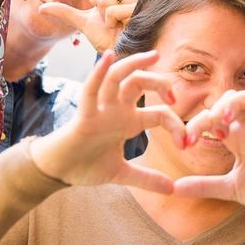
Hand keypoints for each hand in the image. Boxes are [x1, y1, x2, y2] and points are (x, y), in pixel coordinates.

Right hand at [30, 50, 184, 193]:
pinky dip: (99, 72)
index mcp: (128, 121)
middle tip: (174, 94)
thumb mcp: (122, 174)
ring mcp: (101, 109)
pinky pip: (91, 89)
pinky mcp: (84, 115)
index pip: (159, 113)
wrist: (59, 172)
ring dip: (135, 63)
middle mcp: (117, 109)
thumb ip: (146, 179)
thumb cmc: (86, 166)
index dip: (175, 125)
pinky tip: (109, 56)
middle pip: (140, 83)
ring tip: (153, 55)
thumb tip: (172, 189)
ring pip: (118, 77)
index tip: (185, 143)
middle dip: (160, 82)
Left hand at [39, 0, 135, 51]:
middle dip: (95, 1)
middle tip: (105, 18)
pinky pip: (112, 10)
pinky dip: (111, 22)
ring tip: (115, 26)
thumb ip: (64, 12)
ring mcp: (135, 1)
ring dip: (104, 17)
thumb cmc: (106, 38)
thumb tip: (41, 9)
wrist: (120, 53)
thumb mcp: (82, 22)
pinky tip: (122, 28)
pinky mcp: (137, 11)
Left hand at [173, 89, 244, 234]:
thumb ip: (203, 185)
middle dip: (212, 109)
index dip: (196, 125)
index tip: (184, 143)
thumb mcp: (228, 188)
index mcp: (236, 137)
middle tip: (201, 130)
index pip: (213, 117)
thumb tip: (173, 189)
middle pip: (229, 99)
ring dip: (235, 102)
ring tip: (224, 119)